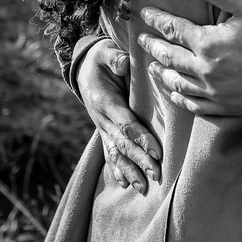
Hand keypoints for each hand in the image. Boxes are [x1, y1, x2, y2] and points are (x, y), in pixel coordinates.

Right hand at [76, 38, 161, 192]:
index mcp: (105, 101)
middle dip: (140, 161)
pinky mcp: (104, 132)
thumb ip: (114, 58)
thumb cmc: (100, 59)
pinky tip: (127, 184)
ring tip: (143, 188)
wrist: (83, 68)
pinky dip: (117, 170)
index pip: (126, 124)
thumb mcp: (105, 53)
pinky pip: (109, 153)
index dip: (141, 138)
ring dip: (130, 171)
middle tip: (157, 175)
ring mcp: (102, 128)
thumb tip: (124, 63)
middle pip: (123, 144)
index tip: (157, 152)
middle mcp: (102, 119)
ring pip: (116, 153)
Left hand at [138, 0, 241, 115]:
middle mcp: (204, 70)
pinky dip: (180, 99)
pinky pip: (194, 105)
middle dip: (154, 47)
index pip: (174, 29)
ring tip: (152, 67)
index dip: (158, 20)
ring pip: (178, 83)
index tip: (146, 15)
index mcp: (208, 43)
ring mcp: (213, 92)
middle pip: (170, 57)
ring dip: (162, 73)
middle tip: (141, 41)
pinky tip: (175, 94)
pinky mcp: (224, 108)